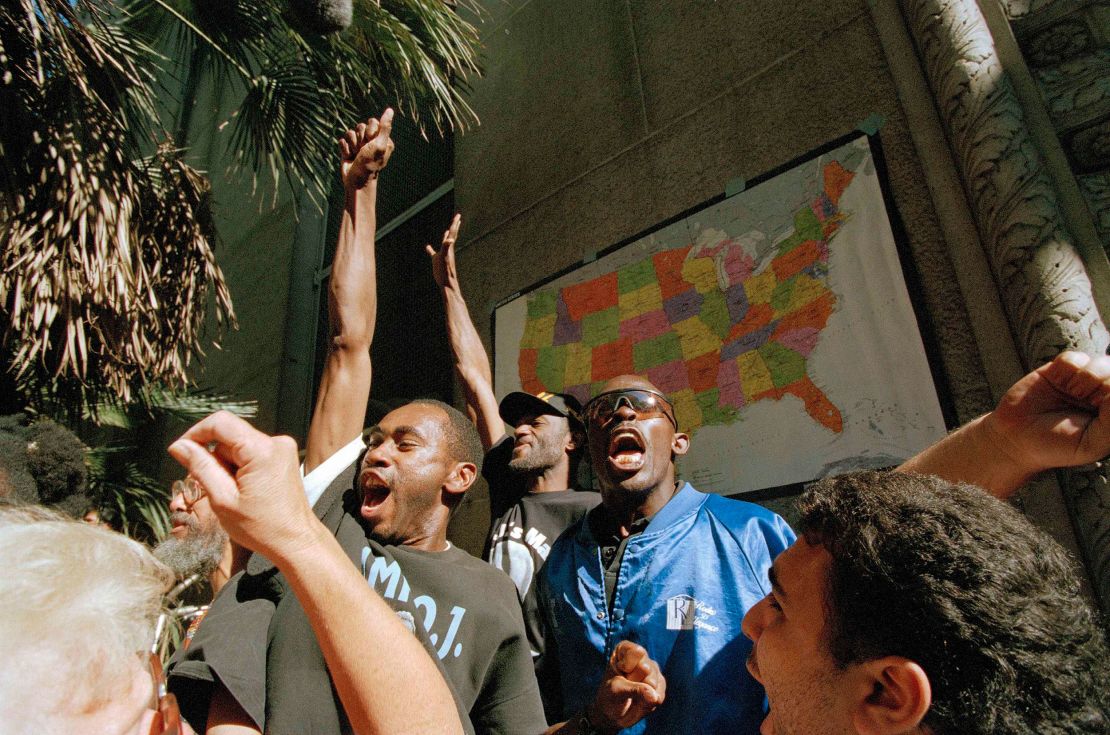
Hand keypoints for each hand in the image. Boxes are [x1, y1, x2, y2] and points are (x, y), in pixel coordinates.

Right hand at [167, 411, 321, 561]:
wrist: (296, 541)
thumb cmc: (263, 528)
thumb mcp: (222, 499)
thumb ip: (200, 467)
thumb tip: (179, 446)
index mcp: (262, 450)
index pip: (220, 422)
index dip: (195, 434)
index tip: (181, 452)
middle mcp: (276, 442)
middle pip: (229, 436)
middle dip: (213, 459)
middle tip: (212, 488)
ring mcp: (282, 449)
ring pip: (238, 446)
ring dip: (226, 467)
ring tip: (233, 495)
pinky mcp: (283, 457)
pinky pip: (251, 453)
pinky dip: (240, 469)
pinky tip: (244, 491)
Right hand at [339, 108, 394, 190]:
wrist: (356, 180)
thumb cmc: (370, 164)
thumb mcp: (379, 145)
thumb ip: (385, 127)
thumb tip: (390, 110)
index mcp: (382, 138)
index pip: (372, 122)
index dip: (370, 132)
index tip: (371, 143)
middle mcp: (371, 140)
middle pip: (360, 126)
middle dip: (360, 138)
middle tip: (363, 151)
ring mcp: (359, 144)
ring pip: (350, 132)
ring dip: (352, 145)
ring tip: (356, 155)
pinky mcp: (348, 148)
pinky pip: (342, 140)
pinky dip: (345, 149)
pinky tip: (349, 157)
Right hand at [425, 213, 460, 288]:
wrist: (446, 283)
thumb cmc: (445, 271)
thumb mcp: (444, 257)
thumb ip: (446, 246)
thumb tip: (451, 239)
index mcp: (449, 247)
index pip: (452, 232)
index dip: (454, 223)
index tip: (458, 215)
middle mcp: (448, 249)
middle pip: (452, 235)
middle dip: (454, 225)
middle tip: (458, 217)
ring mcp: (444, 255)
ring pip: (445, 243)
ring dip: (447, 235)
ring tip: (448, 229)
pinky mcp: (438, 261)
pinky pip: (434, 252)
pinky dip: (431, 249)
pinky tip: (427, 247)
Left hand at [586, 641, 665, 732]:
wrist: (612, 714)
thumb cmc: (609, 696)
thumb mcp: (616, 690)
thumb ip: (635, 690)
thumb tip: (655, 697)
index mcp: (626, 650)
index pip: (638, 652)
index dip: (629, 666)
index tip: (620, 672)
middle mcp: (642, 658)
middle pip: (646, 668)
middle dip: (636, 682)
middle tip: (626, 687)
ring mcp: (653, 671)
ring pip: (655, 682)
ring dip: (642, 694)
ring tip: (632, 696)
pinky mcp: (660, 686)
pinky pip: (659, 695)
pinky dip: (649, 703)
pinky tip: (640, 702)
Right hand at [984, 351, 1109, 475]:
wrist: (1015, 439)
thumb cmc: (1057, 447)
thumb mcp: (1094, 443)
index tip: (1099, 406)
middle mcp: (1102, 394)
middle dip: (1103, 386)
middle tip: (1088, 402)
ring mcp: (1083, 381)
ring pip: (1100, 363)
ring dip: (1086, 378)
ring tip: (1073, 394)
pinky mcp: (1060, 370)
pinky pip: (1074, 357)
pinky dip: (1067, 369)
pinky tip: (1059, 383)